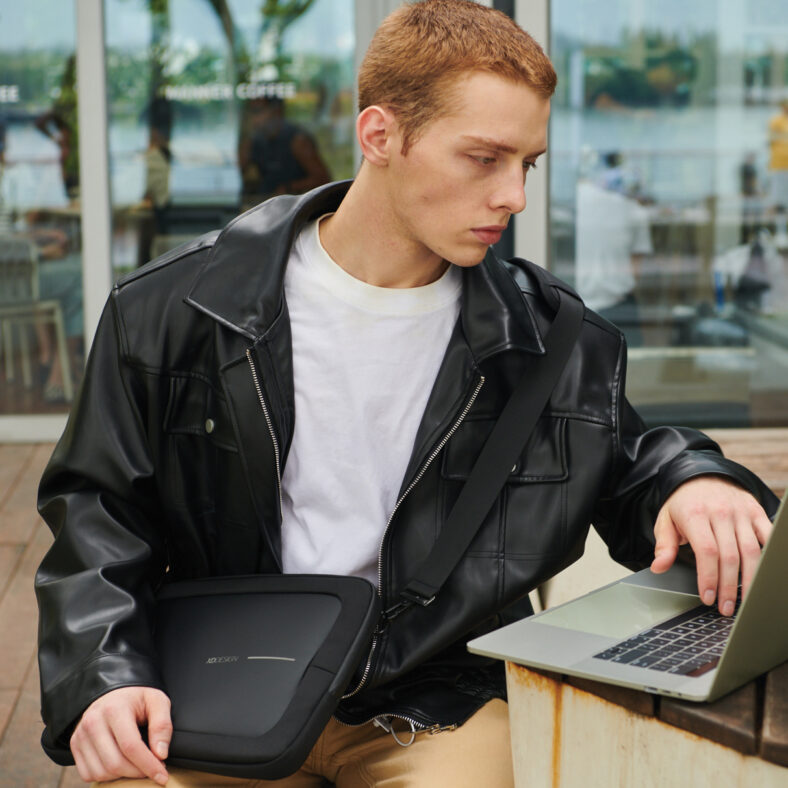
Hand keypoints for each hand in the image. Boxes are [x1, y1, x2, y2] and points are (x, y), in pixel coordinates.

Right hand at [70, 686, 171, 784]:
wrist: (112, 692)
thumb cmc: (136, 698)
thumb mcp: (156, 701)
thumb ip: (162, 725)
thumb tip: (160, 754)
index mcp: (115, 709)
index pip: (131, 746)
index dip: (148, 765)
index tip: (162, 776)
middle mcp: (93, 722)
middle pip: (115, 763)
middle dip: (138, 773)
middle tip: (152, 769)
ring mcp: (81, 735)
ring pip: (101, 772)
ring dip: (123, 776)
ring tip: (137, 765)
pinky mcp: (75, 746)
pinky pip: (89, 774)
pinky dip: (107, 776)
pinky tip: (120, 764)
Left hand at [651, 477, 771, 615]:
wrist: (702, 473)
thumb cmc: (683, 502)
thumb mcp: (666, 520)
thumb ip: (664, 545)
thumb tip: (658, 567)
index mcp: (694, 514)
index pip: (706, 551)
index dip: (709, 577)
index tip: (707, 597)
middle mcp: (720, 512)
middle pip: (730, 556)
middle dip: (728, 586)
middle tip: (726, 608)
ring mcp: (740, 512)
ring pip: (752, 551)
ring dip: (750, 580)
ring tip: (745, 601)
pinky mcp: (756, 512)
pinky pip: (768, 537)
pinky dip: (769, 557)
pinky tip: (764, 576)